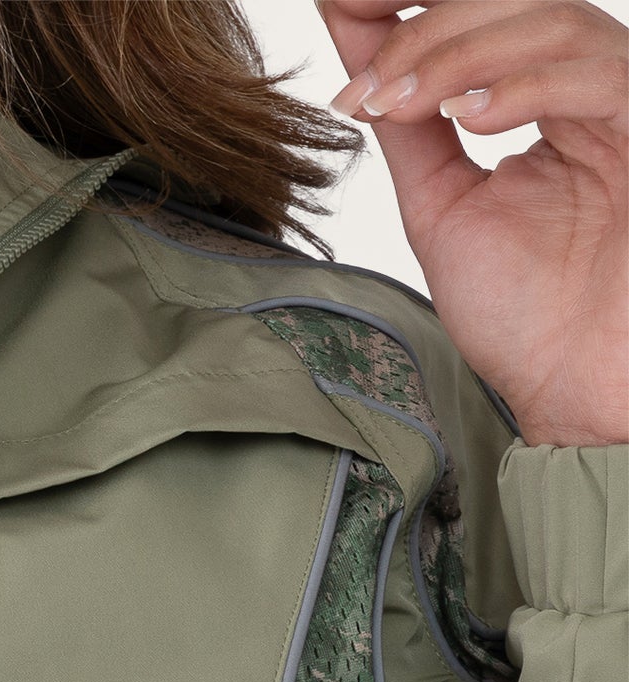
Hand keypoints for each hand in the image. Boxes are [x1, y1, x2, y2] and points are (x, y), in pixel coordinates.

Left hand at [318, 0, 628, 445]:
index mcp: (546, 93)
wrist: (576, 384)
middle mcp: (592, 85)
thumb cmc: (526, 311)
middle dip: (427, 23)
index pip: (487, 9)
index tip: (342, 3)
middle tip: (363, 76)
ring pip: (552, 23)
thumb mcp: (441, 202)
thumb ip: (407, 125)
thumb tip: (354, 54)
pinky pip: (597, 78)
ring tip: (395, 103)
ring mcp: (625, 104)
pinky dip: (521, 86)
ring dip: (457, 55)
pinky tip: (465, 116)